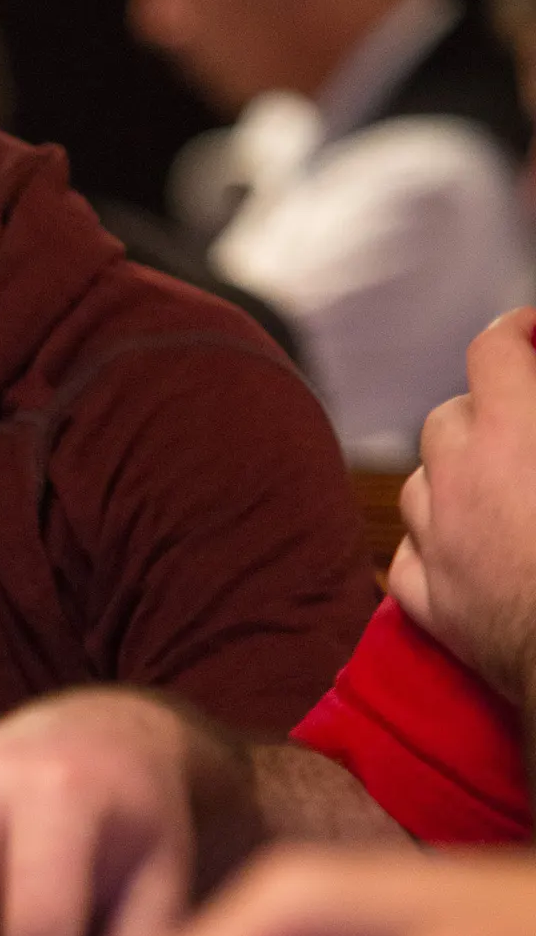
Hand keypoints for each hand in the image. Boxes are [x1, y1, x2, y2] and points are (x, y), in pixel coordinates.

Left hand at [389, 306, 535, 701]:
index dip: (515, 332)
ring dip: (451, 478)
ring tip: (497, 490)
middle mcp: (458, 478)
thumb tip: (532, 417)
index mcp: (512, 431)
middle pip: (447, 417)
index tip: (532, 332)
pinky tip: (461, 550)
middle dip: (483, 414)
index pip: (493, 349)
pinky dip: (433, 546)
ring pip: (420, 486)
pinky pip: (411, 558)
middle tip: (526, 427)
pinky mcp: (431, 603)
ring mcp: (436, 543)